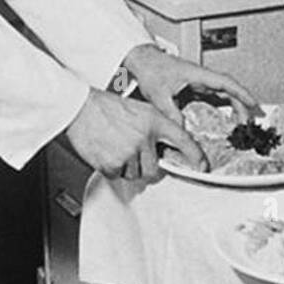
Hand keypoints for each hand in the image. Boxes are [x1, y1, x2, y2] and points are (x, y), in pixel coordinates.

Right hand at [64, 88, 203, 181]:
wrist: (82, 108)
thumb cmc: (108, 107)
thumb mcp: (141, 110)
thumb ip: (157, 127)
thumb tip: (167, 148)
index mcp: (154, 121)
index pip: (182, 140)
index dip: (195, 155)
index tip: (202, 166)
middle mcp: (143, 138)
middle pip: (156, 169)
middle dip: (150, 168)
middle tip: (139, 158)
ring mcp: (128, 152)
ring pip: (136, 174)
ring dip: (129, 167)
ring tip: (119, 148)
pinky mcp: (112, 163)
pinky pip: (118, 176)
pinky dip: (114, 169)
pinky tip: (109, 152)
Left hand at [121, 44, 260, 124]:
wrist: (143, 61)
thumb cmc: (151, 70)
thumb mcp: (160, 95)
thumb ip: (172, 113)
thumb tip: (182, 130)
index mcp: (198, 74)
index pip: (225, 82)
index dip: (241, 93)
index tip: (253, 103)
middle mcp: (202, 77)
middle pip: (229, 89)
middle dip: (242, 104)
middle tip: (248, 122)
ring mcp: (200, 81)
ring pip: (224, 93)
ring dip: (235, 105)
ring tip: (241, 122)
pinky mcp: (195, 86)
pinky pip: (215, 96)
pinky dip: (224, 105)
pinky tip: (226, 116)